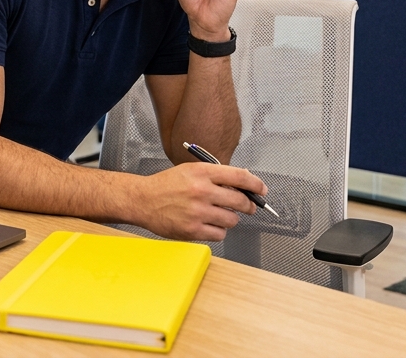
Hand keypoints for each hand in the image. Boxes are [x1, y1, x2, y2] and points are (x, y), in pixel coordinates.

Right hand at [131, 162, 267, 240]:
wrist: (143, 200)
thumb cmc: (166, 185)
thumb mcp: (191, 170)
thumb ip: (215, 175)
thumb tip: (242, 184)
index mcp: (202, 173)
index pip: (240, 176)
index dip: (256, 184)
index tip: (261, 190)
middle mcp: (201, 191)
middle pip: (240, 201)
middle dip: (248, 205)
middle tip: (247, 207)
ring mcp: (198, 212)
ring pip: (232, 220)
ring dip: (229, 219)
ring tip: (217, 215)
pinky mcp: (193, 230)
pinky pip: (220, 234)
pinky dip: (218, 231)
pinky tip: (208, 224)